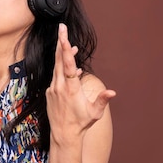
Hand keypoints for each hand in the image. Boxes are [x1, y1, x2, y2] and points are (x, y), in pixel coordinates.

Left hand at [46, 23, 115, 144]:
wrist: (63, 134)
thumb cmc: (81, 123)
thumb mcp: (94, 112)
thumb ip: (102, 100)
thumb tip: (112, 92)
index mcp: (70, 88)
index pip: (68, 65)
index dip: (66, 50)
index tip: (64, 37)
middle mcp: (59, 86)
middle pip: (59, 60)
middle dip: (61, 43)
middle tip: (61, 28)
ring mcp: (52, 89)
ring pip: (57, 67)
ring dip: (63, 55)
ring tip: (69, 44)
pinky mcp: (49, 92)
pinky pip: (56, 77)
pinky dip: (62, 69)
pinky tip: (71, 68)